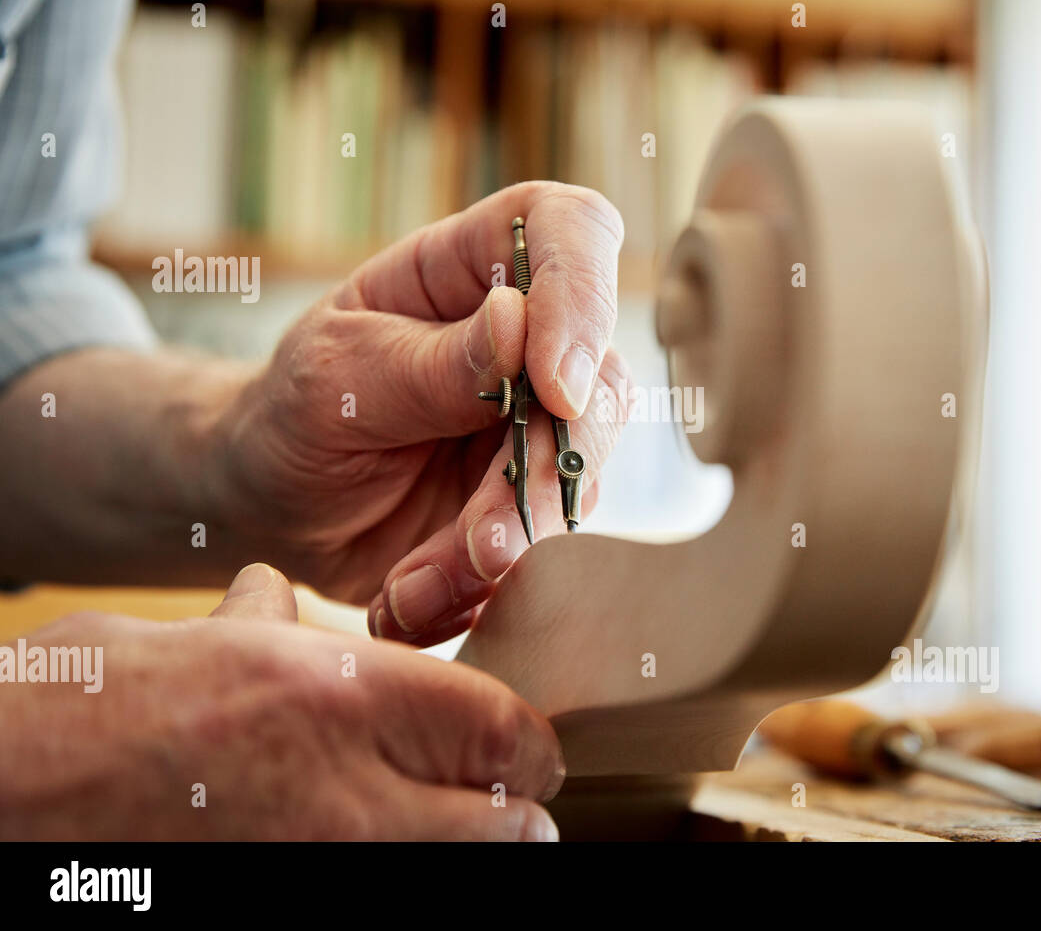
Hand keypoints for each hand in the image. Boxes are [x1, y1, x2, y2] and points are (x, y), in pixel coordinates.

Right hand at [0, 564, 563, 839]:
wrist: (8, 787)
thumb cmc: (95, 706)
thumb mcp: (199, 639)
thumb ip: (270, 625)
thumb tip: (277, 601)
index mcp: (341, 694)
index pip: (502, 730)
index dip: (531, 744)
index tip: (530, 750)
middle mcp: (347, 788)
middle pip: (504, 822)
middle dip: (517, 814)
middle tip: (515, 806)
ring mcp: (320, 862)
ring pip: (454, 868)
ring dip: (467, 851)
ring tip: (457, 834)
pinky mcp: (289, 896)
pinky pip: (385, 883)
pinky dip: (399, 866)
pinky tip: (375, 847)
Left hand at [212, 182, 629, 643]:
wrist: (276, 508)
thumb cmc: (297, 411)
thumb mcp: (339, 374)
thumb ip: (430, 363)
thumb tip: (518, 323)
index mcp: (478, 268)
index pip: (573, 233)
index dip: (584, 296)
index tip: (556, 386)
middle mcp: (532, 342)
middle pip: (600, 383)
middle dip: (545, 473)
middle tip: (484, 540)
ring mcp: (542, 425)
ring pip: (580, 480)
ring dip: (509, 544)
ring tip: (419, 585)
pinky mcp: (535, 501)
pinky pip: (546, 550)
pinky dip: (481, 588)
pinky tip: (410, 600)